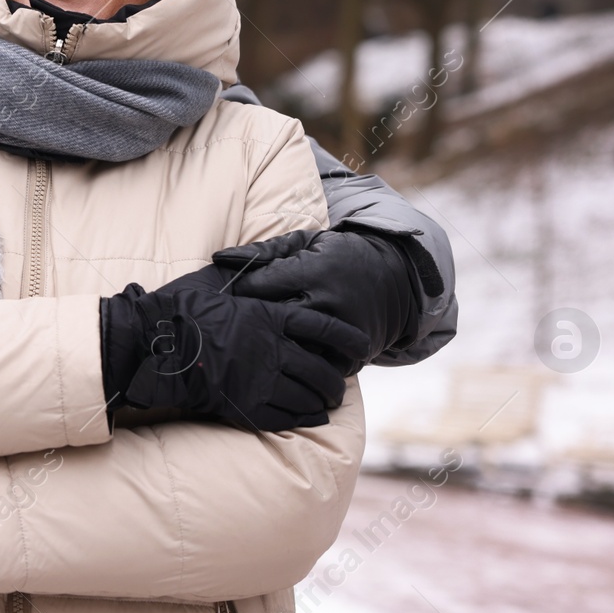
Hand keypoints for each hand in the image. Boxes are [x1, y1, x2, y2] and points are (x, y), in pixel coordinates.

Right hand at [101, 285, 368, 430]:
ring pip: (310, 397)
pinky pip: (288, 417)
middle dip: (337, 381)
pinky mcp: (248, 405)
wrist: (157, 344)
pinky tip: (311, 417)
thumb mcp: (217, 279)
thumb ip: (246, 272)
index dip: (349, 339)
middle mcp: (273, 349)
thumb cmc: (183, 308)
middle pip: (323, 370)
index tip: (361, 345)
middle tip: (339, 384)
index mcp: (270, 317)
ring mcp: (262, 380)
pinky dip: (305, 418)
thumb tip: (263, 257)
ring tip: (327, 402)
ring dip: (324, 401)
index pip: (325, 328)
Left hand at [209, 228, 421, 371]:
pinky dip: (301, 368)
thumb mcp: (305, 244)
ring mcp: (343, 330)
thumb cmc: (336, 257)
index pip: (260, 285)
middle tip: (231, 327)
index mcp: (313, 270)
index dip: (239, 292)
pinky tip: (283, 366)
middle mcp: (329, 301)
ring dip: (272, 350)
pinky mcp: (354, 354)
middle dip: (250, 323)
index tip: (228, 298)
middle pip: (274, 319)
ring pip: (295, 348)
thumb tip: (219, 257)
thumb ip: (263, 251)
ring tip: (251, 350)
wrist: (393, 278)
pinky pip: (319, 367)